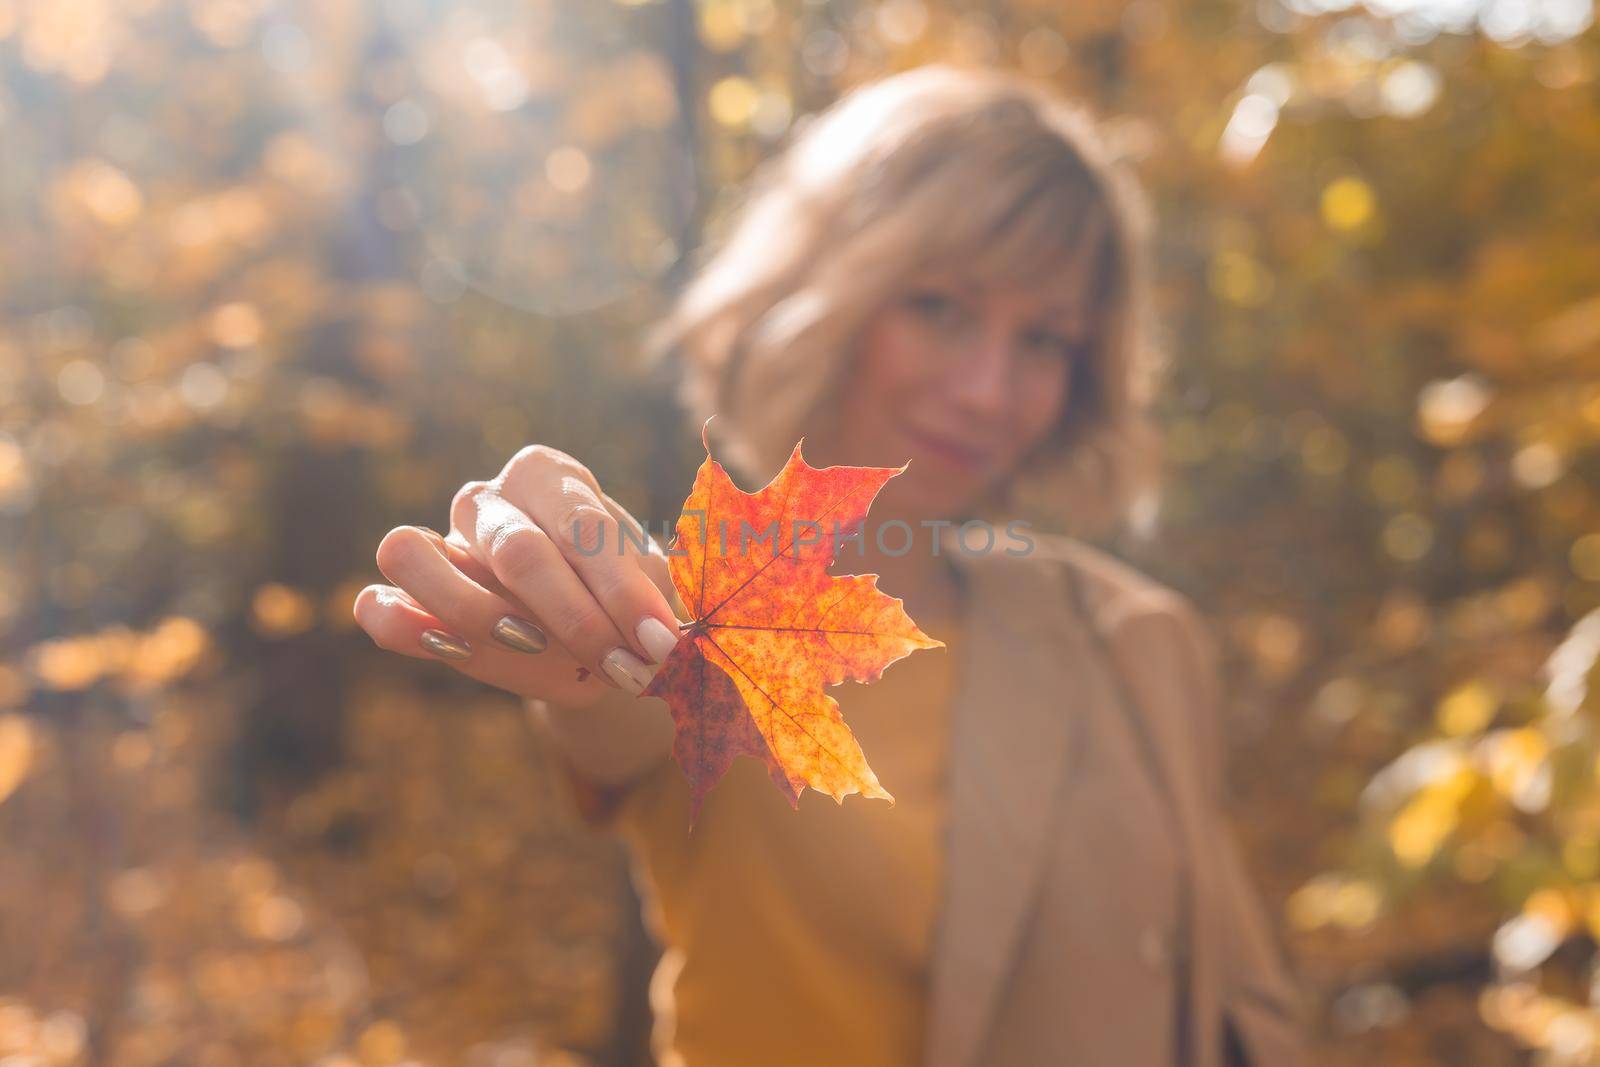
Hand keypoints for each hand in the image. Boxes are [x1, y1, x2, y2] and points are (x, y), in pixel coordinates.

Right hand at [354, 444, 684, 708]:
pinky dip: (400, 625)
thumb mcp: (648, 596)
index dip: (621, 590)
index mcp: (552, 477)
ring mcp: (441, 544)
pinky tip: (448, 649)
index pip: (582, 526)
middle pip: (517, 551)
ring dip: (478, 614)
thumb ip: (644, 614)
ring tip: (538, 649)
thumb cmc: (624, 602)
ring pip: (411, 552)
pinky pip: (377, 605)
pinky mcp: (409, 599)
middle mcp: (490, 499)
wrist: (594, 636)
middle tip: (624, 666)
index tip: (659, 641)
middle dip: (576, 619)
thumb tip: (659, 645)